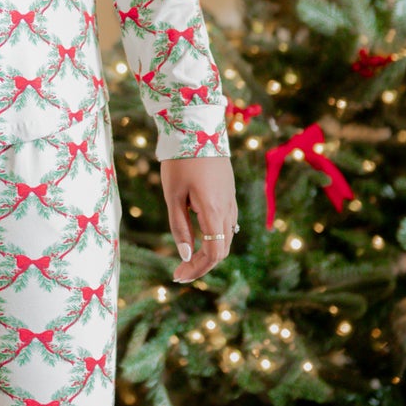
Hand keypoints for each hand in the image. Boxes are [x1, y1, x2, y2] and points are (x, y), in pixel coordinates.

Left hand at [160, 155, 237, 282]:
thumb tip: (185, 255)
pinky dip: (214, 238)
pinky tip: (199, 238)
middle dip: (201, 265)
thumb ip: (180, 227)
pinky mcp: (229, 194)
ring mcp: (231, 201)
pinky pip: (227, 224)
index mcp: (214, 212)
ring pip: (226, 239)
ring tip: (186, 259)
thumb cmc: (181, 162)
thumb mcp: (173, 196)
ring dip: (208, 253)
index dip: (197, 269)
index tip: (177, 275)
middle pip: (222, 250)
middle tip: (179, 272)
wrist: (199, 130)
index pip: (213, 254)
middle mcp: (228, 209)